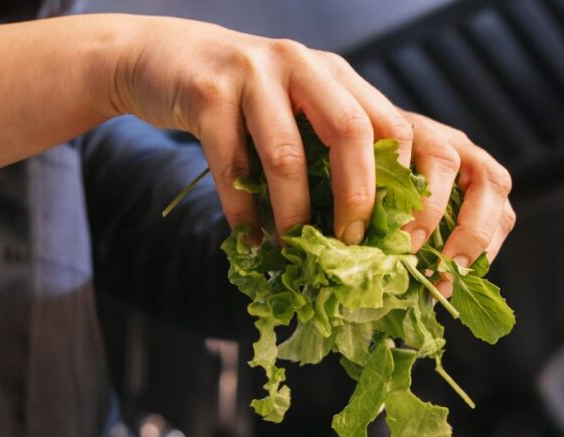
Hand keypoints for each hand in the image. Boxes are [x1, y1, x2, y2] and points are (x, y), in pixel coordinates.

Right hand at [107, 17, 512, 265]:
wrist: (161, 58)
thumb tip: (364, 234)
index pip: (391, 124)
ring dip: (292, 213)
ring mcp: (252, 73)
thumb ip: (327, 150)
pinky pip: (230, 163)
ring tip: (293, 251)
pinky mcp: (207, 92)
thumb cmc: (239, 101)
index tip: (398, 236)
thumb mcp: (293, 108)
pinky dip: (242, 210)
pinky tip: (249, 240)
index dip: (402, 184)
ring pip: (286, 153)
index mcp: (335, 74)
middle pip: (350, 132)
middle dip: (356, 197)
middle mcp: (301, 65)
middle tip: (351, 248)